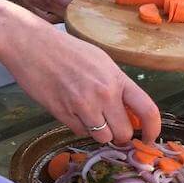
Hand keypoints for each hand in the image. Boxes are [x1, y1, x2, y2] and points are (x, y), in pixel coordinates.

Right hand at [0, 16, 160, 143]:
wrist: (30, 44)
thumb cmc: (66, 50)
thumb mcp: (101, 62)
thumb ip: (117, 86)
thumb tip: (131, 113)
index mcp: (116, 78)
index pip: (147, 110)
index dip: (153, 129)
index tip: (149, 138)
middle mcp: (103, 93)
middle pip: (123, 133)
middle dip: (120, 135)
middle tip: (113, 127)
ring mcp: (82, 105)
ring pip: (102, 137)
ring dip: (99, 132)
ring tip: (89, 115)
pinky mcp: (63, 114)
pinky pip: (80, 132)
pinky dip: (79, 127)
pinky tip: (71, 109)